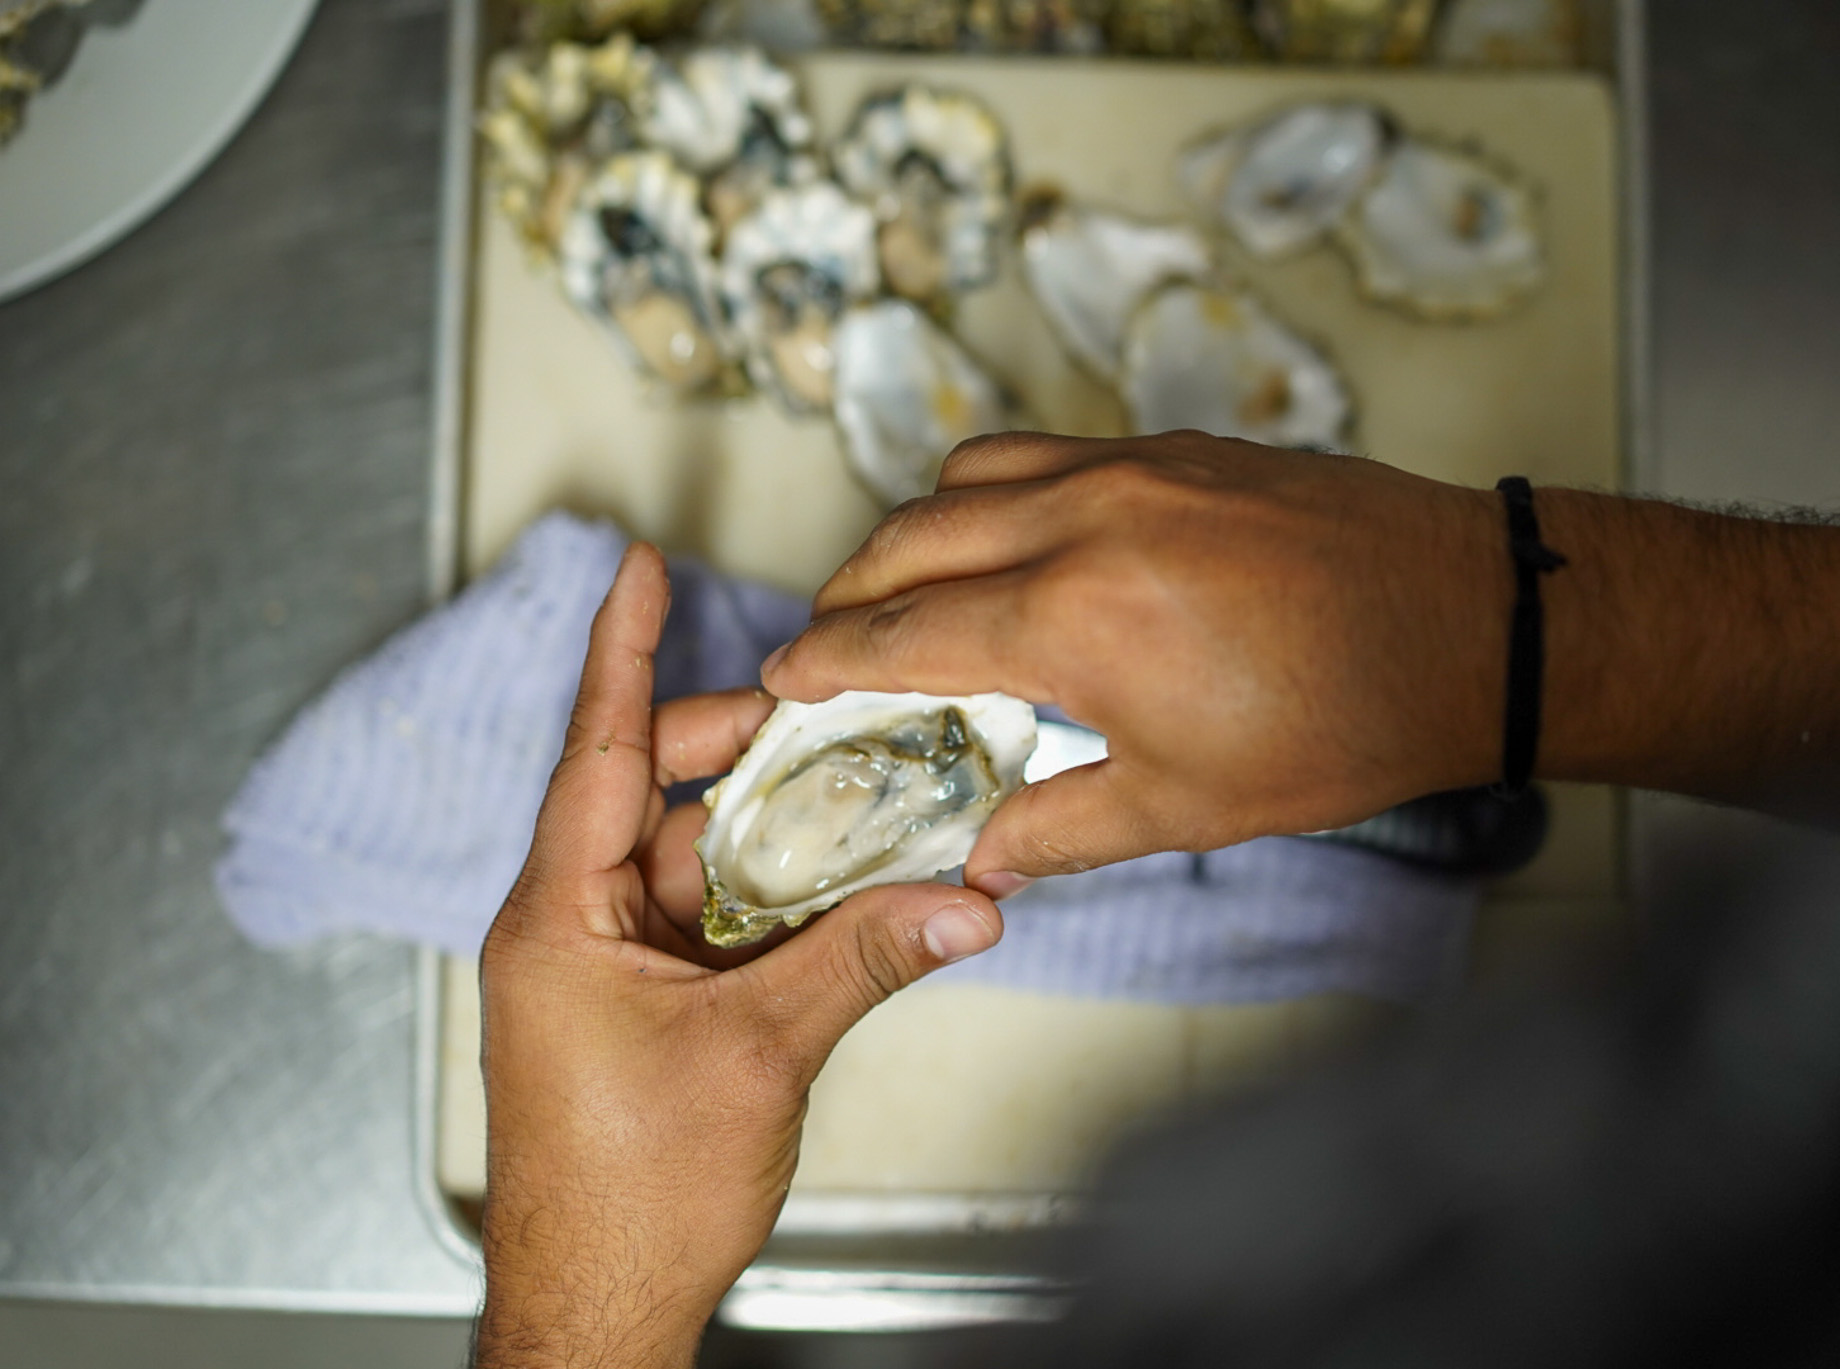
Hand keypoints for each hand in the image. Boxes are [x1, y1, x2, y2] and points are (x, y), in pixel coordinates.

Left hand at [473, 544, 1003, 1367]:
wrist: (604, 1310)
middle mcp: (581, 927)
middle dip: (756, 751)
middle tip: (838, 710)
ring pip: (715, 863)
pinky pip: (732, 923)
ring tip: (878, 801)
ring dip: (793, 840)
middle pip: (674, 798)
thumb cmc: (623, 1203)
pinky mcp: (662, 1007)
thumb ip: (862, 961)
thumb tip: (958, 903)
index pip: (600, 751)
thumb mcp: (757, 1055)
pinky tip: (862, 892)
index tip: (638, 570)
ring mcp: (621, 969)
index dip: (624, 651)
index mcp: (560, 918)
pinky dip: (793, 905)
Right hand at [761, 431, 1510, 893]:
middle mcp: (1082, 517)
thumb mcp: (1189, 804)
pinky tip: (1011, 542)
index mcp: (1072, 614)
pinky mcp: (1175, 447)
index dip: (825, 662)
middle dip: (848, 594)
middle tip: (827, 645)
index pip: (900, 633)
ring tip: (906, 590)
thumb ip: (1063, 827)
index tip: (781, 681)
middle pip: (908, 539)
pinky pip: (1043, 451)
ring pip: (968, 474)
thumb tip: (983, 858)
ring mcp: (1130, 466)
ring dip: (913, 530)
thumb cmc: (1342, 722)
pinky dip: (992, 493)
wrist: (1470, 624)